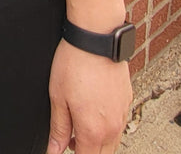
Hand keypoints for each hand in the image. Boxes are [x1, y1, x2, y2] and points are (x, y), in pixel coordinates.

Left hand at [47, 39, 131, 153]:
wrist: (96, 37)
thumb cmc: (75, 62)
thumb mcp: (58, 97)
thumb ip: (58, 128)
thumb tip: (53, 149)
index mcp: (94, 130)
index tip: (65, 146)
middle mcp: (112, 126)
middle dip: (87, 151)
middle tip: (69, 139)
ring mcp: (122, 113)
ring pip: (113, 141)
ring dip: (98, 140)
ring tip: (79, 123)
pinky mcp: (127, 100)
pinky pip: (119, 123)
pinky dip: (107, 125)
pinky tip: (94, 110)